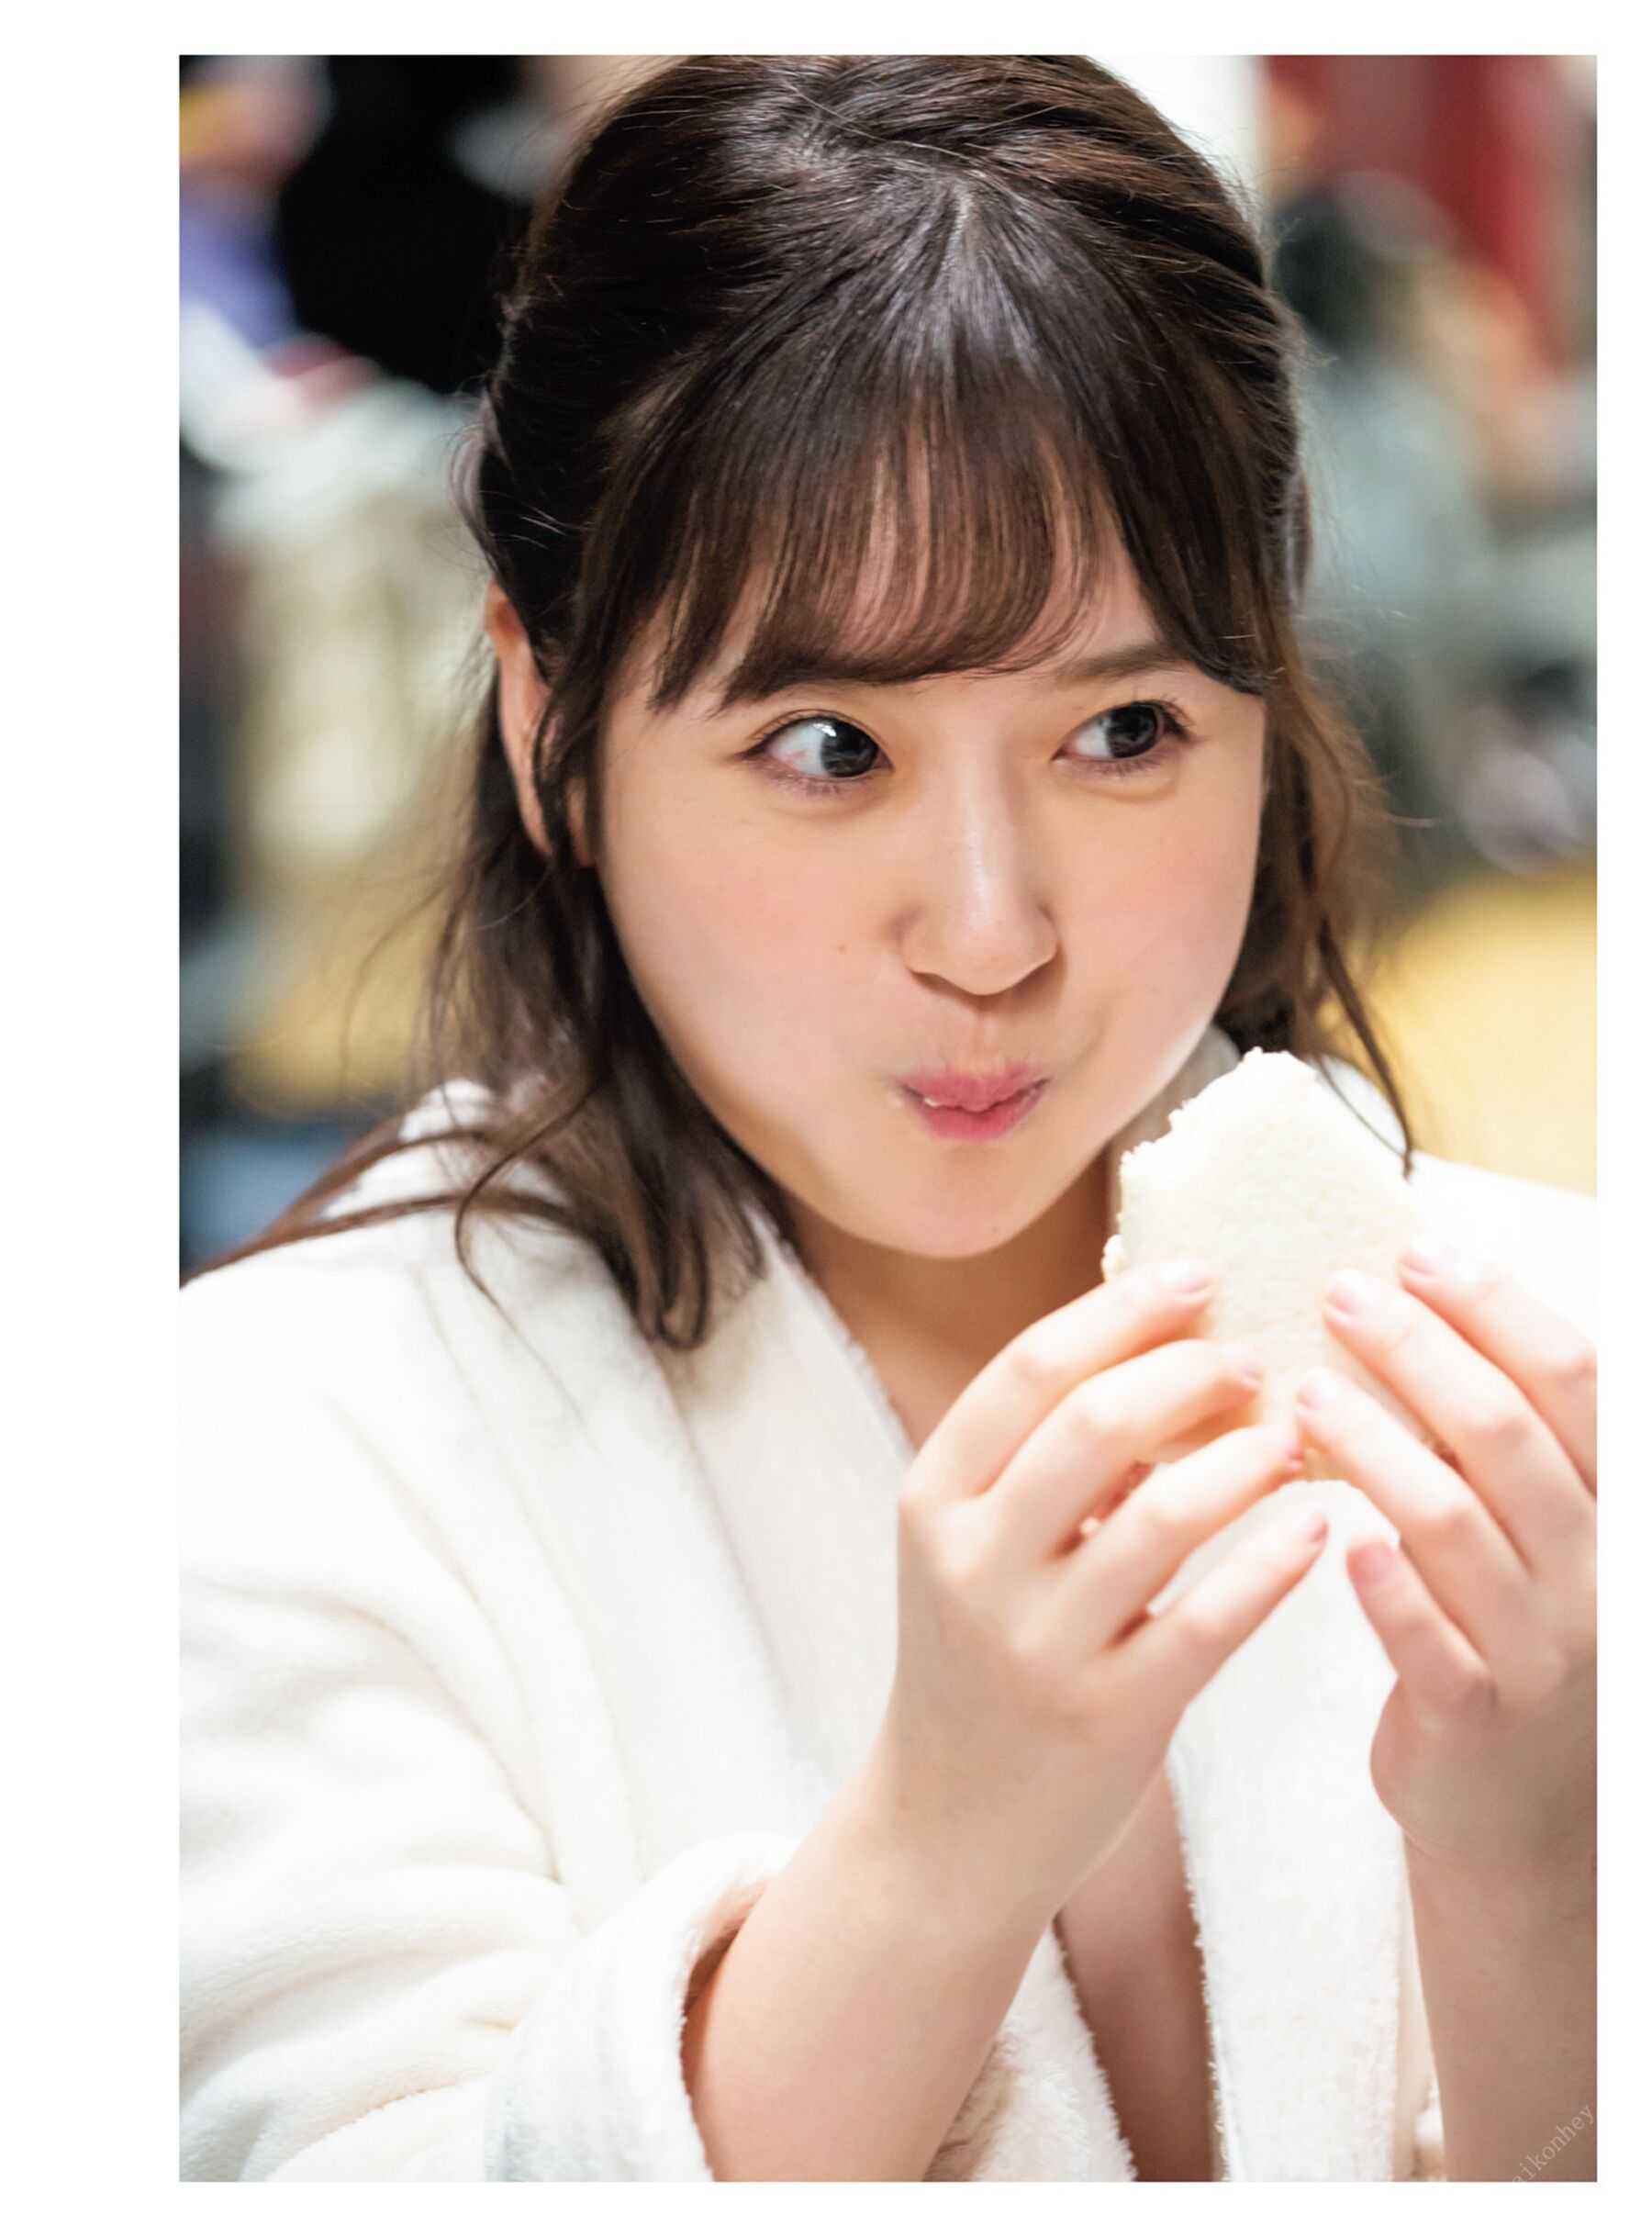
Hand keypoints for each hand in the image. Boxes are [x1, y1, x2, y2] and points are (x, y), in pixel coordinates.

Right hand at [869, 1262, 1330, 1937]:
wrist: (950, 1825)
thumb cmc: (981, 1657)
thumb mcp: (974, 1544)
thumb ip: (1040, 1454)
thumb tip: (1160, 1336)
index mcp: (934, 1497)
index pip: (1029, 1367)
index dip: (1124, 1311)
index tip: (1202, 1274)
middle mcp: (974, 1562)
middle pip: (1093, 1422)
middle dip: (1190, 1372)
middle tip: (1255, 1358)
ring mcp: (1038, 1644)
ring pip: (1162, 1515)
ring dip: (1244, 1458)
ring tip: (1295, 1434)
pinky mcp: (1108, 1718)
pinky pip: (1210, 1620)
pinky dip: (1272, 1563)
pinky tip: (1317, 1525)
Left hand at [1294, 1237, 1595, 1888]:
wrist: (1526, 1814)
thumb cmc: (1511, 1632)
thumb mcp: (1538, 1529)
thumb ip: (1495, 1438)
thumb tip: (1410, 1297)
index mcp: (1613, 1505)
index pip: (1575, 1380)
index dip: (1497, 1307)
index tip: (1416, 1251)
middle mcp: (1594, 1570)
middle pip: (1508, 1434)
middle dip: (1420, 1350)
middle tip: (1337, 1294)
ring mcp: (1541, 1649)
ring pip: (1457, 1524)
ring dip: (1376, 1446)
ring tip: (1304, 1393)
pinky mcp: (1476, 1718)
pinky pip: (1433, 1642)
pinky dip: (1387, 1586)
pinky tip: (1336, 1537)